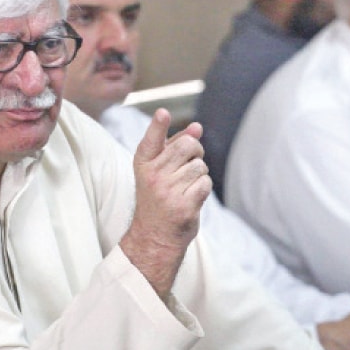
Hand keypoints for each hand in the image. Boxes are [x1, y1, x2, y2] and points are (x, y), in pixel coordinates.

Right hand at [119, 108, 211, 298]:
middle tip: (188, 164)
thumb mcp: (159, 170)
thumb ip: (176, 145)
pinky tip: (192, 197)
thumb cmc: (159, 197)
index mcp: (144, 163)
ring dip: (199, 174)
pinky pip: (205, 183)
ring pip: (199, 166)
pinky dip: (203, 188)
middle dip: (195, 151)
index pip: (151, 140)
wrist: (154, 236)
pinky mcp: (183, 207)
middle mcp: (152, 176)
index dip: (158, 126)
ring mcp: (167, 192)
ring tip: (186, 185)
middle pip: (187, 146)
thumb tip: (197, 127)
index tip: (163, 113)